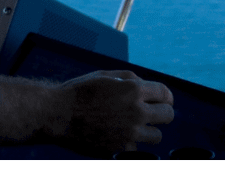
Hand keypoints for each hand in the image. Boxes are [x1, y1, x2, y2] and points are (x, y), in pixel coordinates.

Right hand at [52, 70, 174, 156]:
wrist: (56, 115)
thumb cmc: (78, 92)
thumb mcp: (103, 76)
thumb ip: (129, 78)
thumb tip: (148, 86)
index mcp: (133, 89)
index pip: (166, 94)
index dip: (163, 97)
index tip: (158, 101)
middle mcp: (136, 111)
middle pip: (168, 115)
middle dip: (160, 113)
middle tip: (148, 114)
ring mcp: (131, 132)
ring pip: (157, 136)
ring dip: (147, 131)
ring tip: (130, 126)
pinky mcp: (123, 149)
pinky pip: (137, 148)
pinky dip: (129, 143)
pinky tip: (114, 135)